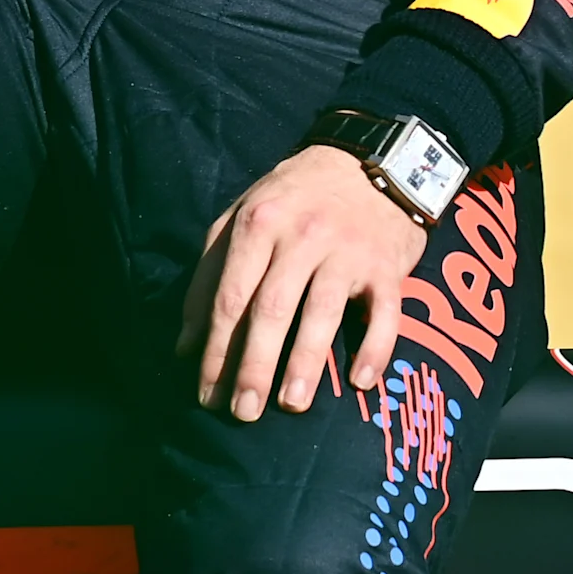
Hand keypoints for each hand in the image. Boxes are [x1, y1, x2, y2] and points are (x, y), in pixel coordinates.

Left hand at [176, 142, 429, 421]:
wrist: (370, 160)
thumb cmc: (295, 197)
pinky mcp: (387, 265)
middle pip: (272, 310)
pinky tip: (362, 382)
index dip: (217, 350)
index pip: (231, 297)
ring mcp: (347, 250)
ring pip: (323, 313)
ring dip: (305, 364)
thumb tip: (184, 346)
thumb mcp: (244, 217)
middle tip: (242, 413)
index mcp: (259, 224)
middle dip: (254, 366)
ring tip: (291, 405)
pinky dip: (375, 348)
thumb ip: (210, 274)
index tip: (207, 394)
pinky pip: (385, 312)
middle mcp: (302, 236)